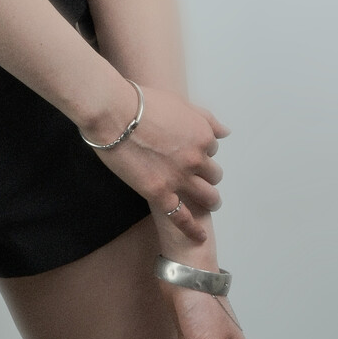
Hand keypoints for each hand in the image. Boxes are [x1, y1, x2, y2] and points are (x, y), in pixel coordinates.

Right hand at [91, 83, 228, 243]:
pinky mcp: (160, 194)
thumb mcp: (180, 104)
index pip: (211, 150)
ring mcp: (179, 178)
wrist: (114, 113)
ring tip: (206, 203)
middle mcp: (196, 158)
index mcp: (202, 135)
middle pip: (213, 175)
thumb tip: (224, 132)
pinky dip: (193, 229)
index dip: (200, 151)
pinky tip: (199, 236)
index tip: (189, 152)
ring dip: (209, 200)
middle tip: (196, 176)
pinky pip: (183, 218)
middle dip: (206, 175)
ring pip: (207, 197)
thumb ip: (205, 119)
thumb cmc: (142, 102)